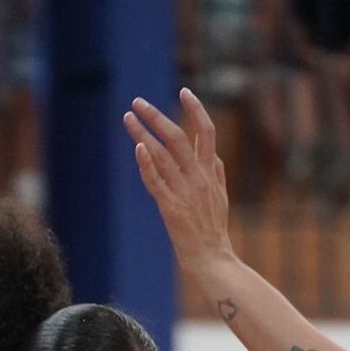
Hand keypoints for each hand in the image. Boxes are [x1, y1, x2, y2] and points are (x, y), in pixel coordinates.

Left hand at [124, 89, 235, 279]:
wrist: (213, 260)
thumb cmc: (214, 230)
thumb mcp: (221, 197)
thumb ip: (217, 173)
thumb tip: (215, 155)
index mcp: (210, 172)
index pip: (206, 131)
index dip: (196, 109)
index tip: (184, 90)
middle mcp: (198, 177)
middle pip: (178, 137)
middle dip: (157, 116)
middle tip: (138, 101)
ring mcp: (184, 192)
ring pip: (162, 155)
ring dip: (143, 134)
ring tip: (127, 118)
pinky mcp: (171, 208)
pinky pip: (156, 182)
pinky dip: (146, 164)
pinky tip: (138, 148)